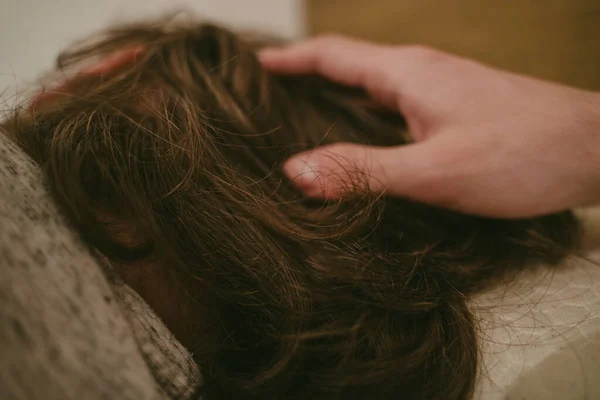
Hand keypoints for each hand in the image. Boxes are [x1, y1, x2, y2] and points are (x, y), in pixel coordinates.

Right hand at [259, 36, 599, 217]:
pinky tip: (364, 135)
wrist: (594, 149)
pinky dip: (366, 111)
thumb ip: (364, 170)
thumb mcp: (434, 171)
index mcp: (406, 74)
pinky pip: (396, 101)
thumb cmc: (520, 156)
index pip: (333, 55)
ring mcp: (441, 87)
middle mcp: (420, 72)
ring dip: (336, 93)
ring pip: (373, 84)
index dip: (291, 59)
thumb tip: (294, 171)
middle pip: (349, 65)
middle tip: (269, 94)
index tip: (254, 64)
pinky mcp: (456, 106)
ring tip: (303, 114)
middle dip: (306, 75)